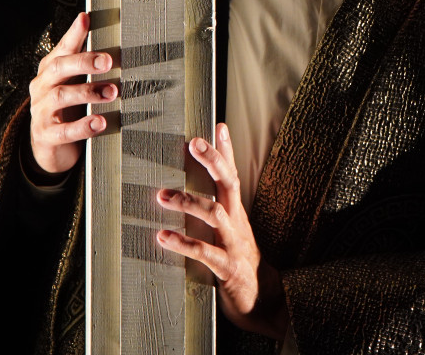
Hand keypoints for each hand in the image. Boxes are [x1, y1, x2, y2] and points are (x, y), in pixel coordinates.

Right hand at [27, 11, 116, 177]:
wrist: (49, 145)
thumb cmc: (67, 107)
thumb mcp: (74, 83)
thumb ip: (86, 63)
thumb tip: (109, 40)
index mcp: (50, 71)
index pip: (62, 48)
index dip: (73, 34)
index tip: (86, 18)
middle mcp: (42, 87)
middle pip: (58, 68)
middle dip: (84, 62)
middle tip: (109, 61)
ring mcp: (41, 111)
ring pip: (60, 96)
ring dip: (88, 92)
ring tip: (112, 92)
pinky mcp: (46, 135)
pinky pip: (64, 131)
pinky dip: (83, 126)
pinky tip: (100, 123)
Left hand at [156, 123, 288, 339]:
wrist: (261, 297)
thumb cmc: (238, 253)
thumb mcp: (232, 222)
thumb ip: (221, 197)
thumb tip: (213, 174)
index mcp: (236, 209)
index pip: (231, 172)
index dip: (224, 150)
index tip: (213, 127)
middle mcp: (237, 221)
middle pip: (229, 183)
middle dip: (213, 161)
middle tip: (193, 144)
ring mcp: (234, 243)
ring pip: (216, 215)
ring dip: (189, 202)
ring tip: (162, 195)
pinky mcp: (227, 268)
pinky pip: (206, 253)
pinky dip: (184, 243)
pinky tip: (163, 237)